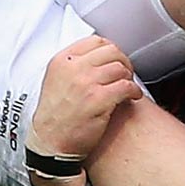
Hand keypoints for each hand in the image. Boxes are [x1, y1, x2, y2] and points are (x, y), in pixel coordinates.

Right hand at [28, 36, 141, 185]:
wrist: (50, 144)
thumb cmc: (55, 117)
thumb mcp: (56, 81)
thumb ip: (75, 65)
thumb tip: (101, 56)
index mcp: (62, 61)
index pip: (96, 41)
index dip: (111, 50)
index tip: (115, 60)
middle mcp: (73, 68)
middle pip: (112, 51)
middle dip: (123, 62)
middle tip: (126, 73)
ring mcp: (86, 83)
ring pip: (121, 68)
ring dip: (129, 77)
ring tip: (128, 87)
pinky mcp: (98, 100)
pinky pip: (126, 86)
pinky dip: (134, 91)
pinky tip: (132, 97)